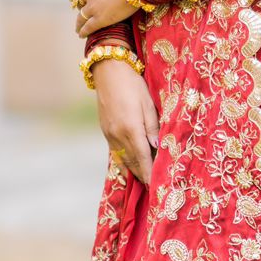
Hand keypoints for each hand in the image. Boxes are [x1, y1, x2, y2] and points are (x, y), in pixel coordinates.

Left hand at [74, 0, 135, 39]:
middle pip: (80, 2)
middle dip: (81, 8)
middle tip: (81, 14)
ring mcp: (92, 7)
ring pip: (81, 17)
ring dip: (79, 23)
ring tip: (79, 29)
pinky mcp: (99, 19)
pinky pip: (88, 27)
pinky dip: (83, 31)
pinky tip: (82, 35)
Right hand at [93, 56, 159, 185]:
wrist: (108, 71)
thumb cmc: (133, 84)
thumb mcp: (148, 103)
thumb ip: (152, 127)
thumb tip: (156, 148)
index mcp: (131, 129)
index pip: (142, 159)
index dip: (149, 174)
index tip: (156, 187)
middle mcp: (118, 135)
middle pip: (132, 162)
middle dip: (142, 176)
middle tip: (153, 189)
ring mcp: (109, 134)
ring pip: (122, 159)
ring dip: (133, 171)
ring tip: (143, 181)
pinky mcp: (104, 130)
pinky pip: (114, 152)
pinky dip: (123, 162)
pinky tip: (128, 168)